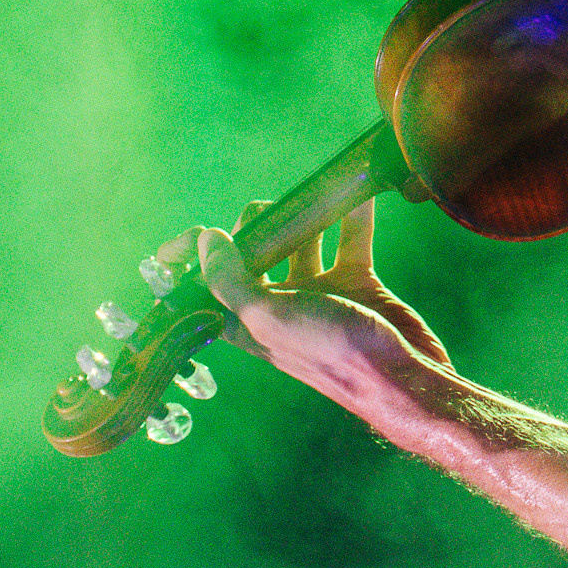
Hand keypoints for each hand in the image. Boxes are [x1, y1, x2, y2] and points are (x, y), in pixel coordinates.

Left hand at [150, 203, 455, 417]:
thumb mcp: (270, 318)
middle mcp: (280, 307)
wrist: (400, 376)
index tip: (167, 251)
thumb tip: (205, 243)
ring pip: (303, 243)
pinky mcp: (357, 285)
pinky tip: (355, 193)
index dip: (188, 270)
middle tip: (266, 210)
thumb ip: (231, 281)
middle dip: (256, 228)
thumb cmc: (332, 354)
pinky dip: (351, 217)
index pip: (208, 290)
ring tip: (309, 191)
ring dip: (305, 216)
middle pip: (256, 257)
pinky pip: (349, 241)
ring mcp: (320, 295)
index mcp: (250, 324)